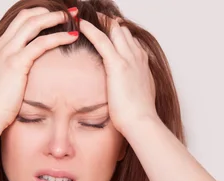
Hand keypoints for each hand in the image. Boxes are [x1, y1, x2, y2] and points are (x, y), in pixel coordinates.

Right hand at [0, 7, 79, 129]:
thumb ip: (7, 75)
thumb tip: (17, 79)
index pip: (17, 22)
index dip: (37, 15)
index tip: (52, 17)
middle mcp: (0, 46)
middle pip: (26, 16)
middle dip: (48, 11)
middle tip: (67, 12)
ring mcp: (7, 53)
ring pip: (33, 23)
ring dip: (55, 17)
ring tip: (72, 17)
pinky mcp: (16, 63)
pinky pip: (41, 43)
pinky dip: (59, 37)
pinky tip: (72, 37)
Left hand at [78, 15, 157, 135]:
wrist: (142, 122)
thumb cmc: (139, 115)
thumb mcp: (139, 96)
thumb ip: (133, 86)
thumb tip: (126, 89)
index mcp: (142, 64)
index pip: (130, 41)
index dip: (118, 35)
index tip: (108, 31)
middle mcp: (138, 57)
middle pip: (123, 31)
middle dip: (109, 24)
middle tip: (95, 18)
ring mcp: (129, 59)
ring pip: (114, 30)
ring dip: (100, 22)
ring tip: (85, 17)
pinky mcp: (117, 65)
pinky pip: (102, 40)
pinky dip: (90, 29)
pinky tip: (81, 25)